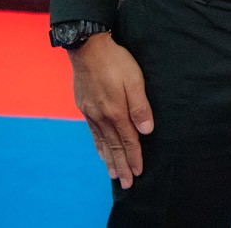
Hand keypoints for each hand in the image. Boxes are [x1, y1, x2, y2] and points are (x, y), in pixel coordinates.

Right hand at [68, 32, 153, 187]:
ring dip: (109, 159)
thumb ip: (140, 106)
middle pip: (113, 146)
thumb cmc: (115, 60)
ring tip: (113, 173)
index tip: (139, 172)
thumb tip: (146, 130)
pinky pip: (92, 132)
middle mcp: (101, 116)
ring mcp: (91, 112)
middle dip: (121, 165)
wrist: (87, 47)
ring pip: (101, 142)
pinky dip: (97, 145)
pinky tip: (100, 151)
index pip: (128, 140)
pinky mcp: (84, 106)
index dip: (134, 157)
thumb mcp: (134, 80)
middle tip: (127, 183)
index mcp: (115, 111)